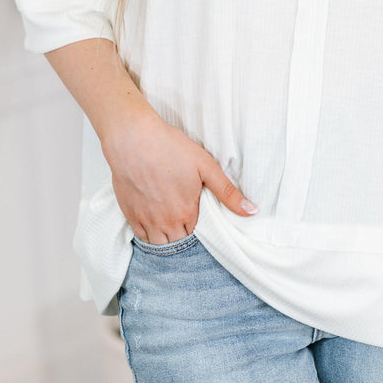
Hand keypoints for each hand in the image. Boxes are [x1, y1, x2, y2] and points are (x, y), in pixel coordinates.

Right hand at [104, 107, 257, 242]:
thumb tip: (252, 211)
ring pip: (159, 244)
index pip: (198, 234)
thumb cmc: (170, 148)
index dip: (199, 225)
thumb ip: (228, 193)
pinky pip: (141, 237)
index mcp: (187, 213)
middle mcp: (166, 222)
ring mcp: (146, 220)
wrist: (133, 139)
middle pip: (179, 242)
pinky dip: (148, 234)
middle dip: (184, 235)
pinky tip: (153, 222)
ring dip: (167, 238)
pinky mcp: (129, 214)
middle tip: (185, 219)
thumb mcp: (206, 166)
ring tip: (171, 224)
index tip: (197, 213)